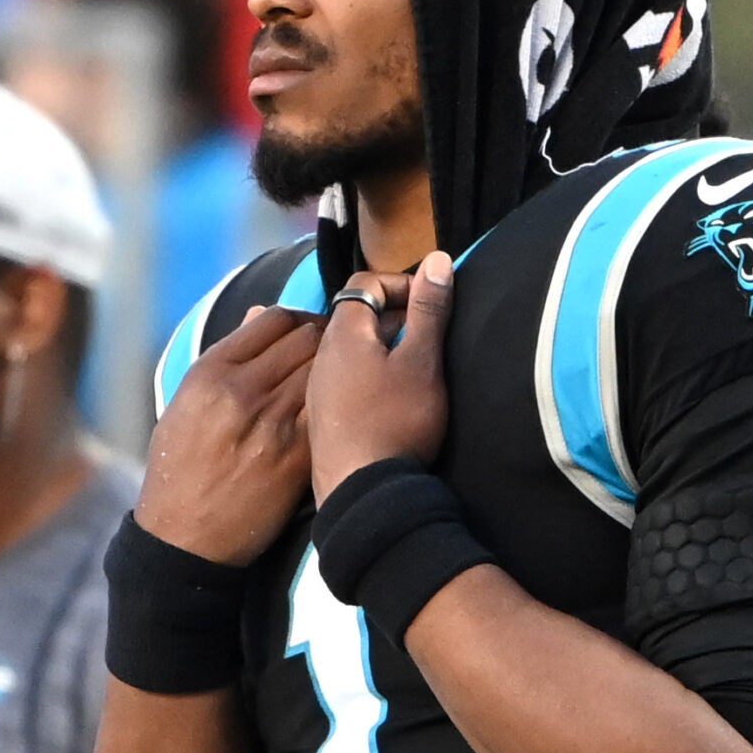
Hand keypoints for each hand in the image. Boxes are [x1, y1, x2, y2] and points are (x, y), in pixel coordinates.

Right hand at [136, 306, 321, 563]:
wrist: (185, 537)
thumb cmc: (180, 469)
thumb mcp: (184, 404)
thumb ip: (224, 359)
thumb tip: (260, 316)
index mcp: (210, 373)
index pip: (272, 318)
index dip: (298, 318)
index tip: (307, 328)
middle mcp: (241, 391)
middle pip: (306, 338)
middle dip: (326, 336)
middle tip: (335, 348)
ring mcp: (272, 424)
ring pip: (326, 371)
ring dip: (340, 368)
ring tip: (344, 375)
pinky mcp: (297, 457)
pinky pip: (331, 411)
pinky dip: (342, 403)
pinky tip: (344, 407)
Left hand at [309, 252, 454, 501]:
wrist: (362, 493)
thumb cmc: (396, 421)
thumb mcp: (422, 362)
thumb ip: (429, 310)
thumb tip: (436, 259)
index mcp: (341, 333)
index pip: (365, 284)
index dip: (402, 285)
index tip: (431, 306)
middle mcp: (320, 356)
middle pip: (357, 318)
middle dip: (396, 319)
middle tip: (428, 342)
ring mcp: (316, 389)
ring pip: (350, 352)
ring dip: (382, 351)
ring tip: (413, 374)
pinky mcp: (320, 419)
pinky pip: (344, 380)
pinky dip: (368, 377)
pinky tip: (389, 402)